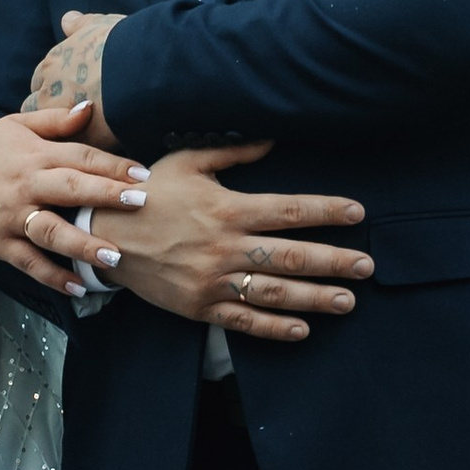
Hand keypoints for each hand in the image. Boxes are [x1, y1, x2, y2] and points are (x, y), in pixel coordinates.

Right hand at [0, 103, 149, 293]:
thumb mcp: (17, 125)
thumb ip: (55, 120)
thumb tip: (91, 107)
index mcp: (35, 156)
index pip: (80, 157)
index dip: (112, 165)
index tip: (143, 174)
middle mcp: (27, 186)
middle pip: (70, 190)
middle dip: (106, 196)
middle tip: (141, 203)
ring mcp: (13, 218)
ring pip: (51, 232)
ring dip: (82, 245)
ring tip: (114, 256)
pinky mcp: (1, 244)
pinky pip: (29, 263)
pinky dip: (52, 276)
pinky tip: (78, 288)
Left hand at [24, 11, 125, 148]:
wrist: (148, 68)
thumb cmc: (128, 42)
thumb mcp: (100, 24)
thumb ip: (80, 25)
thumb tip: (67, 19)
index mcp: (53, 63)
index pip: (41, 83)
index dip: (56, 89)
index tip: (73, 94)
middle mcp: (51, 90)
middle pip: (40, 109)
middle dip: (56, 113)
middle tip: (77, 119)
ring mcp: (63, 118)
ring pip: (55, 134)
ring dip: (68, 135)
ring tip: (89, 139)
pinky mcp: (83, 141)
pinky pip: (78, 150)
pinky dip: (87, 150)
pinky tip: (101, 150)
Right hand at [107, 145, 371, 344]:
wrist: (102, 234)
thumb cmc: (146, 193)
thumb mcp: (185, 161)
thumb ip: (232, 151)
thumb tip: (272, 140)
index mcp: (227, 208)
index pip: (290, 210)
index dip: (327, 211)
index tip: (358, 213)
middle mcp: (225, 247)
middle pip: (292, 255)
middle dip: (334, 260)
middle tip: (367, 266)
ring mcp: (213, 280)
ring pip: (275, 292)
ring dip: (316, 297)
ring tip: (348, 300)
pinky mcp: (199, 307)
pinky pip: (243, 321)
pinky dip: (275, 328)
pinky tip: (303, 329)